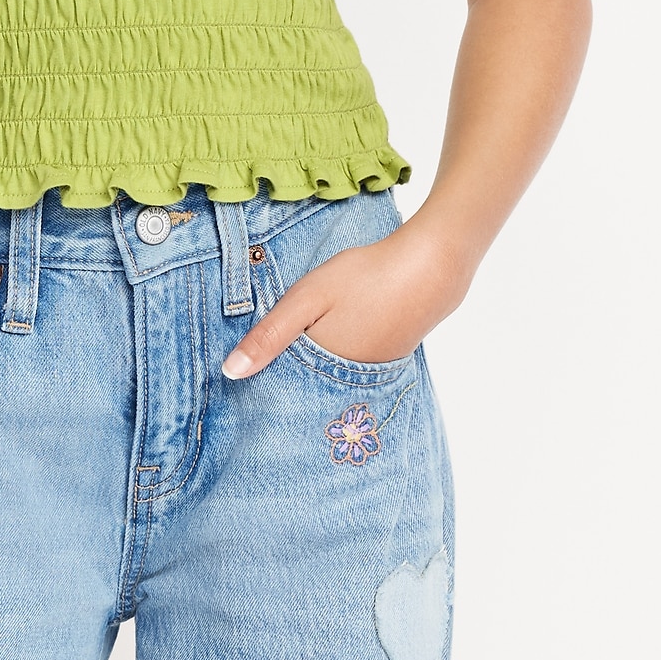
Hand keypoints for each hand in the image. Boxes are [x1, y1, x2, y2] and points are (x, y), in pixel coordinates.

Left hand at [221, 219, 470, 377]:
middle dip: (286, 381)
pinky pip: (352, 368)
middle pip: (307, 389)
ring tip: (297, 353)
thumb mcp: (307, 299)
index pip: (283, 391)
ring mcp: (373, 373)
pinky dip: (338, 358)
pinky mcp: (388, 358)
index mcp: (324, 372)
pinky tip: (335, 337)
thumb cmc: (364, 279)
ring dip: (313, 370)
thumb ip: (269, 335)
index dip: (263, 382)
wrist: (430, 268)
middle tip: (266, 368)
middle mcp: (349, 383)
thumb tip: (229, 373)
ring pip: (330, 378)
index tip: (240, 382)